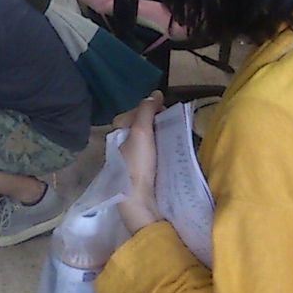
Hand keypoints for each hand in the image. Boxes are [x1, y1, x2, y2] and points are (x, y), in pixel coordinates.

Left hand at [116, 92, 164, 233]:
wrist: (139, 199)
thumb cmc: (137, 162)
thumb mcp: (141, 132)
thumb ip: (146, 112)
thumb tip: (155, 93)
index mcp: (117, 133)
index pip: (133, 113)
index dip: (149, 109)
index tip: (166, 109)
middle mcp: (121, 144)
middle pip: (139, 127)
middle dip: (155, 122)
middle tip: (172, 122)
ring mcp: (130, 159)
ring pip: (146, 141)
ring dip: (159, 136)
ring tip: (174, 135)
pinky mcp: (141, 173)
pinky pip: (151, 154)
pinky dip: (160, 149)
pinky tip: (171, 152)